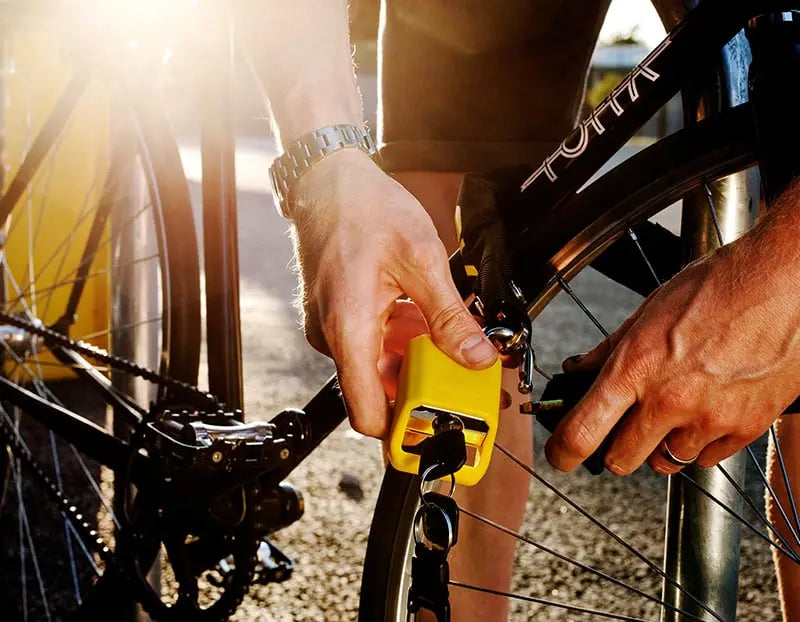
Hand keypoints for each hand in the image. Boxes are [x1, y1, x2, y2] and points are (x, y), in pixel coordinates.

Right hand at [290, 149, 497, 437]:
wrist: (326, 180)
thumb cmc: (363, 208)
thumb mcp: (422, 260)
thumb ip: (450, 317)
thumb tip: (476, 357)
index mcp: (349, 330)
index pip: (367, 414)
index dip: (402, 429)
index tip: (437, 427)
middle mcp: (333, 336)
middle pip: (376, 392)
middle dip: (419, 390)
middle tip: (457, 377)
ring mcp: (331, 327)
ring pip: (375, 367)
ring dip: (411, 361)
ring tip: (445, 340)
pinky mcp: (337, 316)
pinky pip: (369, 345)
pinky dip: (397, 340)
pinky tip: (420, 317)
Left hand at [545, 214, 799, 474]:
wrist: (782, 283)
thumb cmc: (718, 287)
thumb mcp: (649, 312)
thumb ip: (610, 350)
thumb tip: (579, 370)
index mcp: (635, 369)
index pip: (582, 432)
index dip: (563, 452)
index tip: (562, 455)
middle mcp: (668, 400)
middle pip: (621, 460)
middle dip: (615, 450)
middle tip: (621, 430)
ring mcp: (708, 419)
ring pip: (666, 463)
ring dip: (661, 445)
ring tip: (674, 409)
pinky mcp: (744, 428)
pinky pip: (707, 458)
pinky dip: (700, 443)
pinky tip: (705, 410)